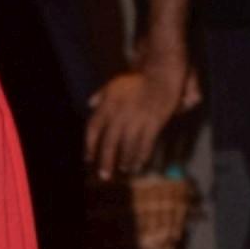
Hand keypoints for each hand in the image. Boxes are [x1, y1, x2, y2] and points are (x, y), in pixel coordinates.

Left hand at [84, 55, 198, 179]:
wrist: (161, 71)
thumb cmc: (138, 80)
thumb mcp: (115, 84)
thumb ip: (101, 94)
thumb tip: (90, 104)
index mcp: (108, 104)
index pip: (93, 128)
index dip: (89, 146)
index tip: (88, 159)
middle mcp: (120, 113)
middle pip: (109, 142)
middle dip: (106, 161)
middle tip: (104, 176)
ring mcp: (137, 118)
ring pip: (128, 146)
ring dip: (125, 160)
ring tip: (124, 169)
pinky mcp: (154, 122)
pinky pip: (146, 144)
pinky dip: (141, 156)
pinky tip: (139, 164)